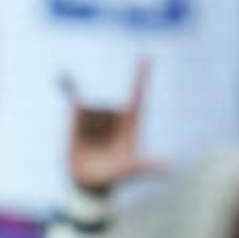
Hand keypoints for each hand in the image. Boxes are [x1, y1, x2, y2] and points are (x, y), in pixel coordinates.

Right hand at [64, 65, 159, 198]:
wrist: (87, 182)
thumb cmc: (114, 176)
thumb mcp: (130, 170)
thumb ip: (145, 166)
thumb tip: (167, 168)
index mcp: (131, 122)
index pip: (138, 93)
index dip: (141, 74)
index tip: (146, 55)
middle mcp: (115, 115)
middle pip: (107, 104)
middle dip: (101, 125)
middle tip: (103, 146)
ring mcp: (98, 115)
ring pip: (91, 108)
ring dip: (87, 128)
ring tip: (91, 145)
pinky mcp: (79, 117)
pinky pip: (76, 104)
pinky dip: (74, 106)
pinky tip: (71, 104)